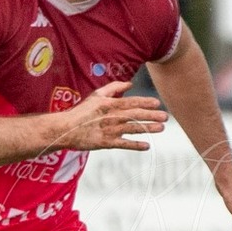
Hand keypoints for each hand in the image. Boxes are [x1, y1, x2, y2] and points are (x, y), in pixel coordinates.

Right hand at [52, 81, 167, 152]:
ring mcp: (110, 130)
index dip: (146, 102)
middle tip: (165, 117)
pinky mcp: (106, 143)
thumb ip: (113, 88)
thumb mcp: (96, 95)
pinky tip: (147, 146)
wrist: (66, 128)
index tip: (157, 103)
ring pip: (133, 128)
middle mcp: (112, 117)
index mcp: (110, 104)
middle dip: (152, 115)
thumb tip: (130, 84)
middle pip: (136, 115)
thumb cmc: (82, 111)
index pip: (132, 102)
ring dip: (148, 128)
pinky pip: (124, 144)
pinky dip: (136, 145)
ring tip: (161, 128)